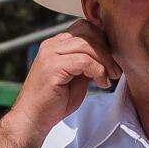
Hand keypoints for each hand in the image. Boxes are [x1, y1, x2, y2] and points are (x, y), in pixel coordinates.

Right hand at [5, 21, 119, 144]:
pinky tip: (101, 83)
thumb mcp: (76, 77)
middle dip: (107, 49)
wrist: (32, 119)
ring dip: (105, 61)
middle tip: (115, 70)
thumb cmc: (54, 102)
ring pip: (87, 44)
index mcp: (55, 44)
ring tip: (111, 77)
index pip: (84, 27)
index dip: (102, 40)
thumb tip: (107, 55)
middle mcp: (51, 45)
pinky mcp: (53, 67)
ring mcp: (50, 54)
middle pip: (87, 32)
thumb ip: (87, 63)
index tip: (112, 59)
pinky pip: (84, 61)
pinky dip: (98, 71)